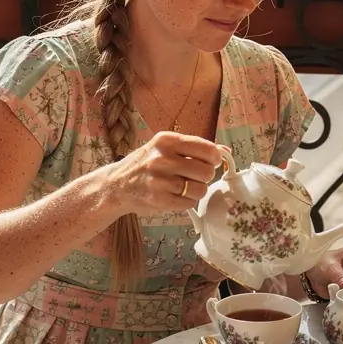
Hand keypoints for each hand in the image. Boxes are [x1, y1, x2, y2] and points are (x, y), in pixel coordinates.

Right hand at [108, 132, 222, 216]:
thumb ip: (195, 148)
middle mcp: (162, 158)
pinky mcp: (158, 200)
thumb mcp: (165, 148)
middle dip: (206, 176)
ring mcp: (160, 180)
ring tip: (185, 187)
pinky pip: (189, 203)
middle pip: (207, 171)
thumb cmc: (146, 164)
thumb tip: (226, 151)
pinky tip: (175, 195)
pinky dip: (187, 201)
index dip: (215, 158)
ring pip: (200, 189)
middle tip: (194, 176)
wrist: (116, 185)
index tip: (211, 162)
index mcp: (166, 140)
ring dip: (197, 190)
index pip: (207, 148)